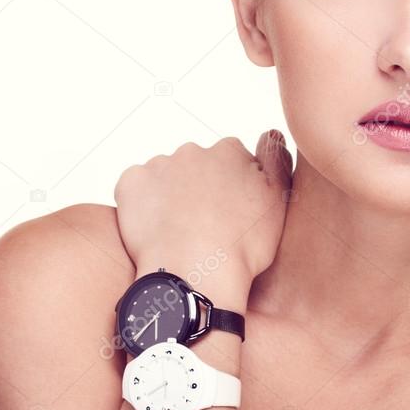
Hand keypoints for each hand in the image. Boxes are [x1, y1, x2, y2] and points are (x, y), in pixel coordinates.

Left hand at [114, 131, 292, 289]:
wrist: (195, 275)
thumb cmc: (242, 246)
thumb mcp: (278, 201)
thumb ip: (276, 160)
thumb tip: (270, 133)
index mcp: (229, 151)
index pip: (230, 160)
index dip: (231, 187)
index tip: (231, 212)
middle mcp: (193, 150)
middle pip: (196, 166)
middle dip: (199, 187)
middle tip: (204, 224)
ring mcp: (159, 165)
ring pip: (166, 177)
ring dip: (171, 195)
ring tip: (178, 231)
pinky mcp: (131, 183)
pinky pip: (136, 188)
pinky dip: (142, 204)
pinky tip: (156, 227)